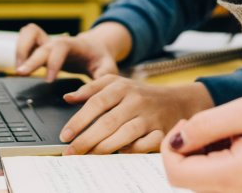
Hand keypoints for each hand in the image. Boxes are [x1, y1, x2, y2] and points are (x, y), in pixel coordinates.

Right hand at [14, 23, 124, 80]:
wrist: (97, 47)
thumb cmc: (101, 59)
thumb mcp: (107, 68)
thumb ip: (100, 80)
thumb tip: (82, 95)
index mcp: (76, 45)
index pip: (61, 47)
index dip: (53, 62)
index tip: (49, 79)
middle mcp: (59, 41)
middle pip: (42, 45)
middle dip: (31, 59)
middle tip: (21, 74)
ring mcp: (49, 42)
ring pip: (29, 33)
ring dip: (21, 49)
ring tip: (19, 70)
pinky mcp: (42, 46)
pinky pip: (25, 38)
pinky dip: (19, 49)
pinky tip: (20, 66)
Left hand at [59, 76, 213, 154]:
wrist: (176, 101)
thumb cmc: (139, 94)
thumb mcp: (116, 84)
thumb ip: (92, 89)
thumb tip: (68, 98)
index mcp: (122, 86)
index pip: (96, 102)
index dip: (78, 120)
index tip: (64, 136)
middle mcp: (136, 99)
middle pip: (108, 121)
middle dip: (86, 139)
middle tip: (71, 152)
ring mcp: (149, 116)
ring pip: (125, 133)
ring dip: (104, 147)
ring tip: (88, 156)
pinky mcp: (162, 130)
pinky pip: (146, 143)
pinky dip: (133, 149)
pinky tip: (120, 153)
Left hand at [161, 93, 241, 192]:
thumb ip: (204, 125)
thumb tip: (176, 139)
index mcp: (231, 177)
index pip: (176, 172)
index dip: (171, 145)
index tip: (186, 123)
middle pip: (185, 177)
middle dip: (188, 148)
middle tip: (208, 123)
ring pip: (199, 179)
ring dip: (201, 154)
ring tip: (226, 132)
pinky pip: (216, 181)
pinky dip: (215, 161)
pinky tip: (233, 143)